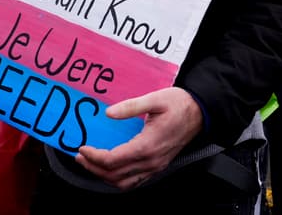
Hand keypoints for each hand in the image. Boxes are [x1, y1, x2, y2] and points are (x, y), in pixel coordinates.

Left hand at [75, 87, 203, 190]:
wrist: (200, 112)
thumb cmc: (180, 105)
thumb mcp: (155, 99)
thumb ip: (130, 107)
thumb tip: (109, 113)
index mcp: (147, 145)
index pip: (113, 160)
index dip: (94, 157)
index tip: (83, 148)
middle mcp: (151, 160)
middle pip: (114, 175)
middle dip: (93, 167)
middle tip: (81, 156)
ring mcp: (155, 166)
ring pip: (123, 182)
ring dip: (104, 176)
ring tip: (92, 164)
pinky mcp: (158, 165)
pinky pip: (135, 181)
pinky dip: (119, 179)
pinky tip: (112, 170)